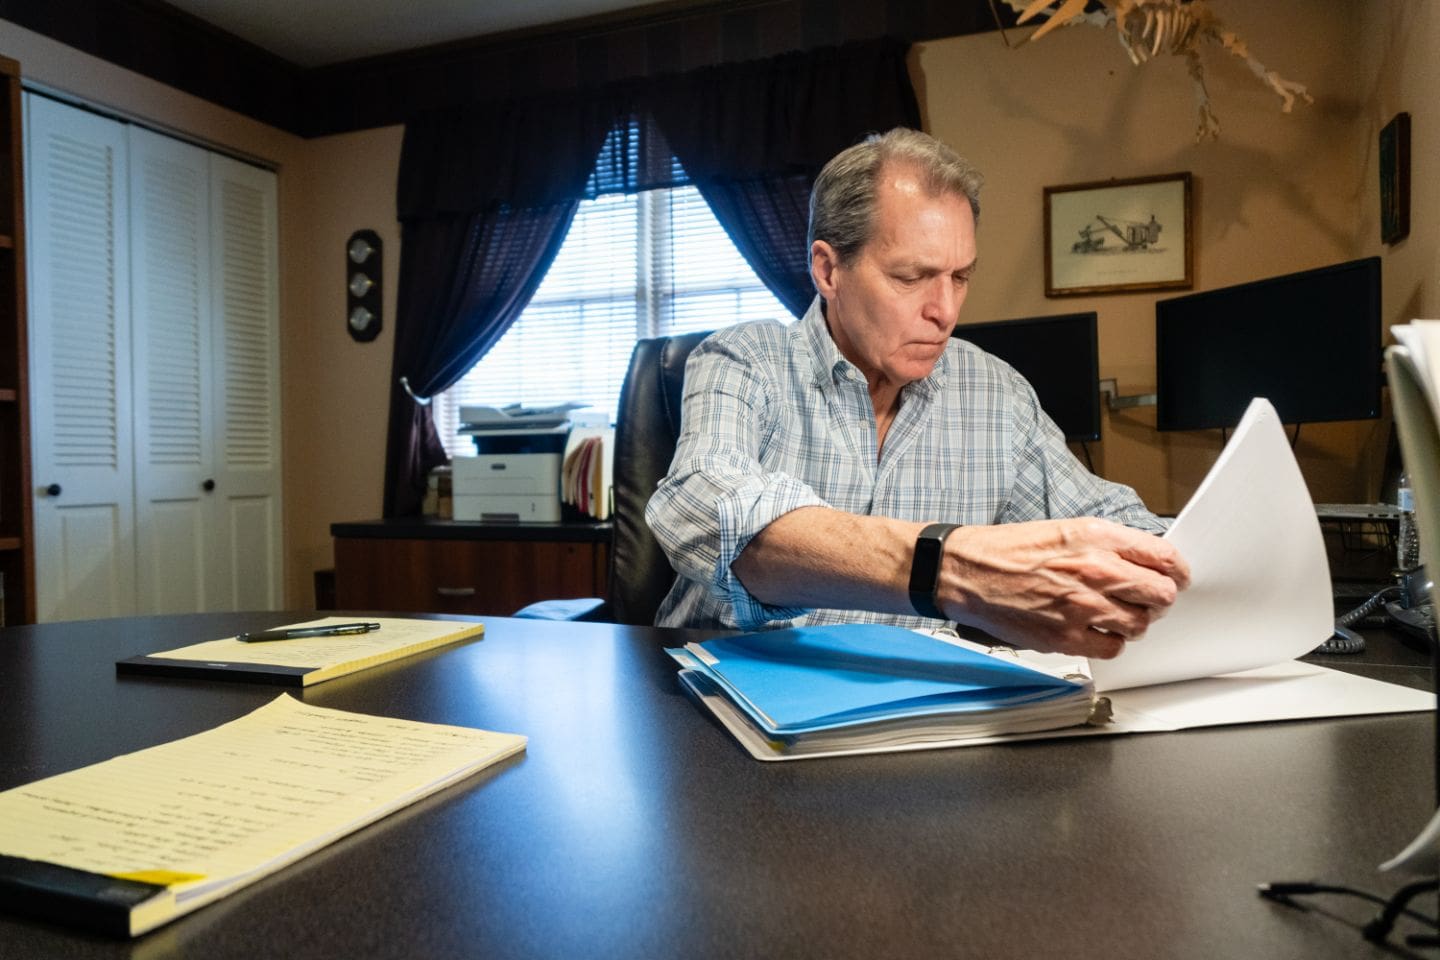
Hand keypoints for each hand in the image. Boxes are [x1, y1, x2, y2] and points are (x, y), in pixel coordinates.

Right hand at [938, 518, 1189, 658]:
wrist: (967, 571)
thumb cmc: (1009, 550)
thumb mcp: (1065, 529)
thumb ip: (1109, 544)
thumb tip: (1145, 562)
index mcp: (1096, 537)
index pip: (1164, 558)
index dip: (1176, 572)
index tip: (1174, 577)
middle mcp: (1094, 570)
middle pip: (1160, 595)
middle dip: (1158, 598)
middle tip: (1145, 599)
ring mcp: (1081, 606)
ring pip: (1140, 625)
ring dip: (1134, 621)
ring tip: (1115, 614)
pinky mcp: (1065, 636)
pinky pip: (1112, 647)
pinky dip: (1110, 641)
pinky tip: (1095, 629)